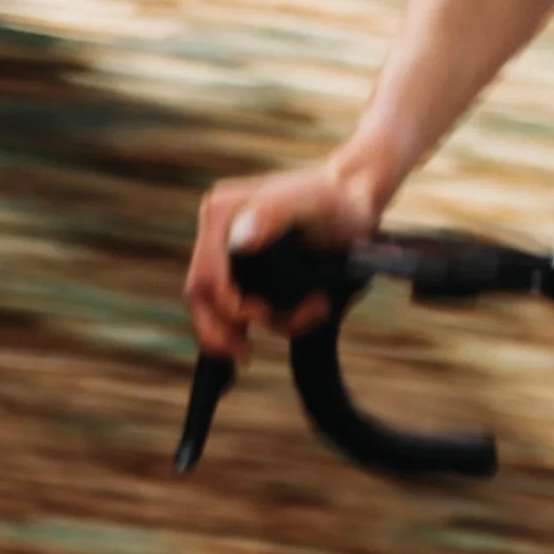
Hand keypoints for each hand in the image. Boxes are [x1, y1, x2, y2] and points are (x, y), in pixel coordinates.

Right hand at [186, 152, 383, 364]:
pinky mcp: (241, 263)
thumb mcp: (316, 203)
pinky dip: (257, 321)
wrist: (354, 199)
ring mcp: (226, 247)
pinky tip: (296, 317)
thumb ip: (275, 211)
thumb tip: (239, 241)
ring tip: (306, 316)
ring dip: (246, 328)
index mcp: (222, 213)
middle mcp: (217, 228)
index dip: (229, 310)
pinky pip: (232, 303)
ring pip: (213, 306)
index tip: (265, 318)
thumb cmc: (340, 201)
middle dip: (224, 331)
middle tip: (247, 355)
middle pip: (200, 296)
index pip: (206, 278)